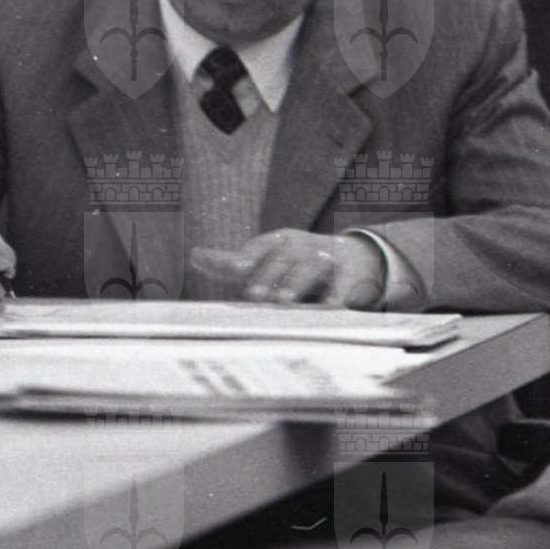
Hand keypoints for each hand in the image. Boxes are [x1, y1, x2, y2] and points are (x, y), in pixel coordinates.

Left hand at [189, 230, 385, 306]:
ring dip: (295, 283)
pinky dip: (336, 294)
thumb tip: (193, 256)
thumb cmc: (298, 262)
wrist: (356, 257)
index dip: (249, 256)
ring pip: (310, 268)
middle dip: (269, 274)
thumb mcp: (268, 257)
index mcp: (280, 241)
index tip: (234, 269)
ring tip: (283, 302)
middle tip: (255, 295)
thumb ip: (233, 262)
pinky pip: (343, 282)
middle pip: (284, 258)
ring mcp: (327, 257)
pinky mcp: (350, 271)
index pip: (262, 246)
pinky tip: (329, 307)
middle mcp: (302, 245)